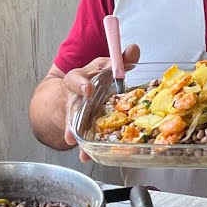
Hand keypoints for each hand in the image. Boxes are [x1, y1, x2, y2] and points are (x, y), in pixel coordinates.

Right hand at [62, 44, 140, 160]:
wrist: (75, 89)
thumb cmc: (95, 77)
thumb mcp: (106, 66)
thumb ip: (121, 59)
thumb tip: (134, 49)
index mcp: (81, 78)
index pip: (76, 78)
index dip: (81, 84)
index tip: (88, 90)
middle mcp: (75, 96)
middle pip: (72, 106)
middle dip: (73, 118)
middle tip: (73, 129)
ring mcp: (76, 113)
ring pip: (74, 125)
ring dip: (76, 137)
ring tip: (80, 149)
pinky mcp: (80, 126)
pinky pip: (81, 137)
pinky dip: (84, 148)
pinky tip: (87, 156)